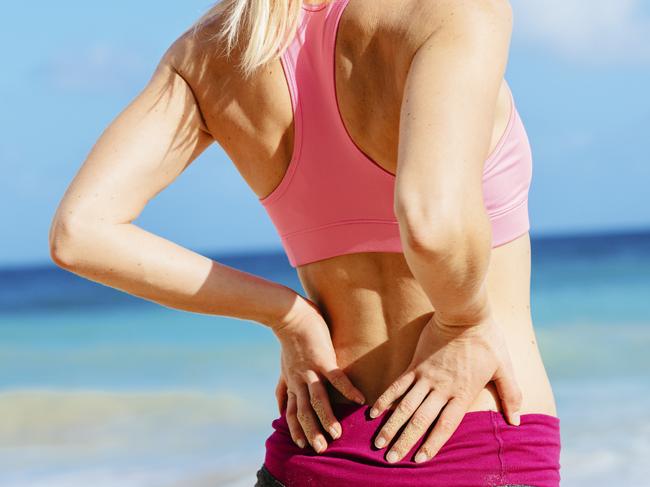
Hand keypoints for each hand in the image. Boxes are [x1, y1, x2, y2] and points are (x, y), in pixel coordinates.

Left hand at [273, 296, 365, 452]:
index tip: (301, 444)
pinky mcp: (323, 359)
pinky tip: (360, 399)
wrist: (289, 315)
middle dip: (311, 431)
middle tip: (320, 449)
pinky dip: (348, 389)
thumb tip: (279, 407)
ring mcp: (311, 370)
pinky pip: (337, 378)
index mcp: (292, 383)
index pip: (291, 411)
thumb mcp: (283, 367)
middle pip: (303, 410)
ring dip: (326, 417)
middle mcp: (299, 380)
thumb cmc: (290, 339)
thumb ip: (283, 387)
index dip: (296, 428)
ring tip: (336, 434)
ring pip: (317, 399)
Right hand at [370, 310, 522, 462]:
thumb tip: (516, 421)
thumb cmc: (486, 339)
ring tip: (378, 442)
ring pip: (404, 405)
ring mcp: (425, 376)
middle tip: (391, 459)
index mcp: (462, 393)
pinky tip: (374, 411)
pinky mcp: (415, 364)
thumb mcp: (504, 367)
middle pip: (420, 420)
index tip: (420, 461)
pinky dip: (385, 399)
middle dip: (404, 441)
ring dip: (390, 425)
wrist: (463, 312)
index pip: (445, 425)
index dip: (432, 444)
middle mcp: (441, 388)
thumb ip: (511, 395)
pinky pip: (397, 385)